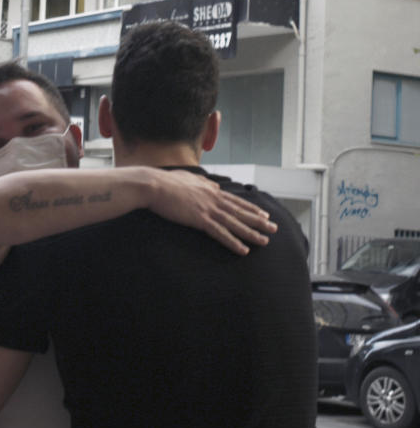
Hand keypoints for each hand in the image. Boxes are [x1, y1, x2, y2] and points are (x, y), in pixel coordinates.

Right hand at [149, 170, 276, 255]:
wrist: (154, 185)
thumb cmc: (165, 182)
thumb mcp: (188, 177)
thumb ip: (202, 181)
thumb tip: (212, 184)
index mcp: (210, 190)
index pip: (236, 201)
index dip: (251, 208)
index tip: (263, 214)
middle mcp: (214, 199)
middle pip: (241, 212)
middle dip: (259, 221)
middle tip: (273, 228)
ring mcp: (208, 209)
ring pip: (236, 224)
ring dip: (251, 233)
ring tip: (265, 241)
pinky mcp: (200, 220)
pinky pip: (221, 234)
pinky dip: (234, 242)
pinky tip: (243, 250)